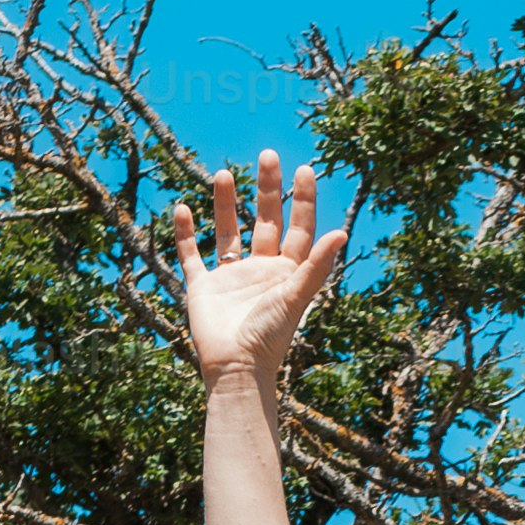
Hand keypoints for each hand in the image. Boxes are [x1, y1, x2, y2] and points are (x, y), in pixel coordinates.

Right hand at [166, 148, 348, 394]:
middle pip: (265, 221)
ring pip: (228, 232)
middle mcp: (260, 270)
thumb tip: (342, 232)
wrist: (236, 368)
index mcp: (287, 272)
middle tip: (267, 156)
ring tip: (223, 173)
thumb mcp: (295, 297)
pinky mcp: (203, 288)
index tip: (303, 169)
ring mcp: (230, 278)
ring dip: (226, 204)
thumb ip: (316, 265)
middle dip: (267, 189)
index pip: (298, 228)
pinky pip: (192, 256)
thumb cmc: (269, 337)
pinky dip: (186, 234)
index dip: (302, 199)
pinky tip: (182, 209)